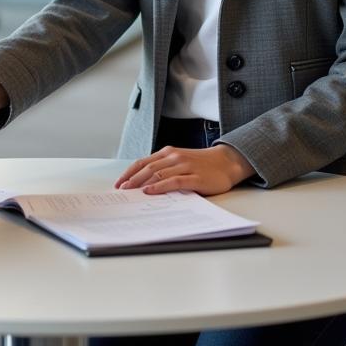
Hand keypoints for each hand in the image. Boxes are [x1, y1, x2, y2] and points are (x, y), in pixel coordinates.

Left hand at [114, 144, 254, 195]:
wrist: (226, 162)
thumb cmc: (201, 164)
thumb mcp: (179, 162)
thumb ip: (164, 168)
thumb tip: (143, 184)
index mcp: (168, 153)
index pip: (142, 162)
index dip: (129, 172)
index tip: (119, 183)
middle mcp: (174, 157)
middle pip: (147, 168)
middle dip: (132, 180)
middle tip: (121, 190)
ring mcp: (184, 166)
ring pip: (158, 174)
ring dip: (142, 183)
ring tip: (131, 192)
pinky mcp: (195, 177)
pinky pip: (174, 181)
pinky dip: (160, 187)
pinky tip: (151, 191)